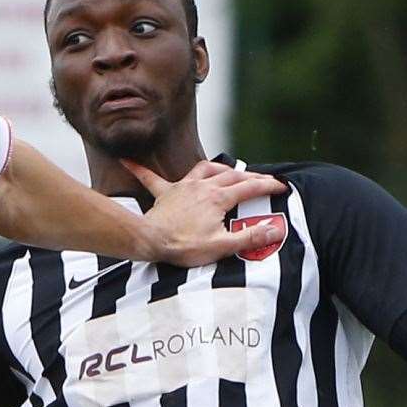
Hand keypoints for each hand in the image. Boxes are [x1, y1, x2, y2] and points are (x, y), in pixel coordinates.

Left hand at [125, 160, 287, 266]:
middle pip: (231, 175)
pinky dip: (140, 169)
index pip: (249, 188)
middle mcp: (202, 187)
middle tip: (263, 181)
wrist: (152, 242)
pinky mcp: (164, 194)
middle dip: (250, 176)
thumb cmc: (184, 246)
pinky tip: (125, 159)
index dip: (268, 186)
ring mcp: (182, 187)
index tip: (281, 187)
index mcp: (218, 198)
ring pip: (204, 169)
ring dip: (218, 168)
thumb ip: (249, 237)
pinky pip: (150, 178)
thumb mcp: (222, 246)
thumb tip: (275, 230)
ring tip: (226, 170)